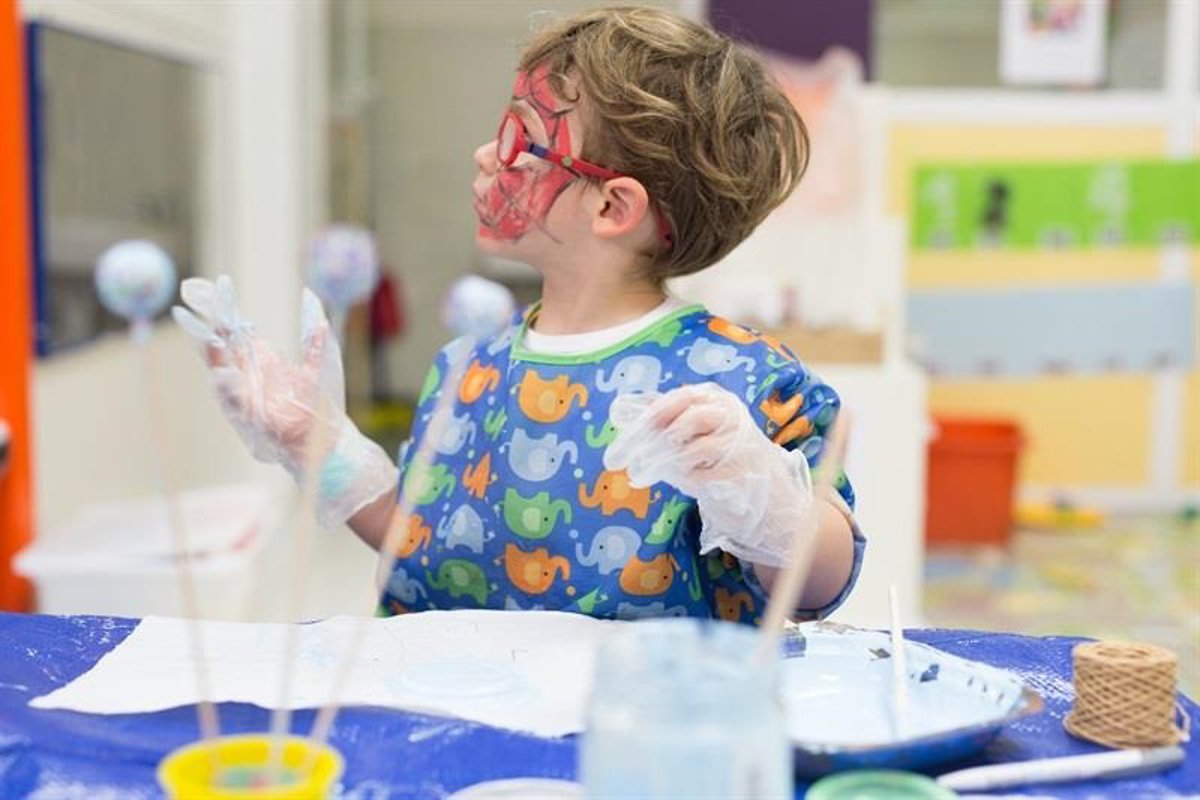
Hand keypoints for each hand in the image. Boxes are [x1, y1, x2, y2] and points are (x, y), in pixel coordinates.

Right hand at [173, 275, 395, 525]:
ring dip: (214, 356)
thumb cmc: (316, 410)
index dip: (223, 312)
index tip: (213, 287)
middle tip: (193, 303)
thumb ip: (313, 341)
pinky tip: (223, 374)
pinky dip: (229, 389)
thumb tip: (314, 305)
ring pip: (223, 374)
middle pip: (222, 349)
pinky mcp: (254, 420)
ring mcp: (248, 399)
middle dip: (207, 327)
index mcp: (262, 364)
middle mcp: (250, 379)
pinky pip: (237, 403)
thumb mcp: (318, 369)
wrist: (324, 446)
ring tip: (207, 335)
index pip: (235, 333)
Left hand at [604, 383, 815, 567]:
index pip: (681, 398)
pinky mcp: (742, 474)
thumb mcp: (693, 429)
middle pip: (692, 418)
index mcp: (716, 399)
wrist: (762, 487)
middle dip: (661, 437)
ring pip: (697, 448)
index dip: (654, 414)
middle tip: (640, 456)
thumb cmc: (718, 452)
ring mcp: (739, 445)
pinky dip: (689, 480)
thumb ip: (663, 419)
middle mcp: (730, 417)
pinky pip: (705, 476)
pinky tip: (686, 482)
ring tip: (662, 469)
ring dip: (673, 461)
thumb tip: (621, 410)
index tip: (633, 431)